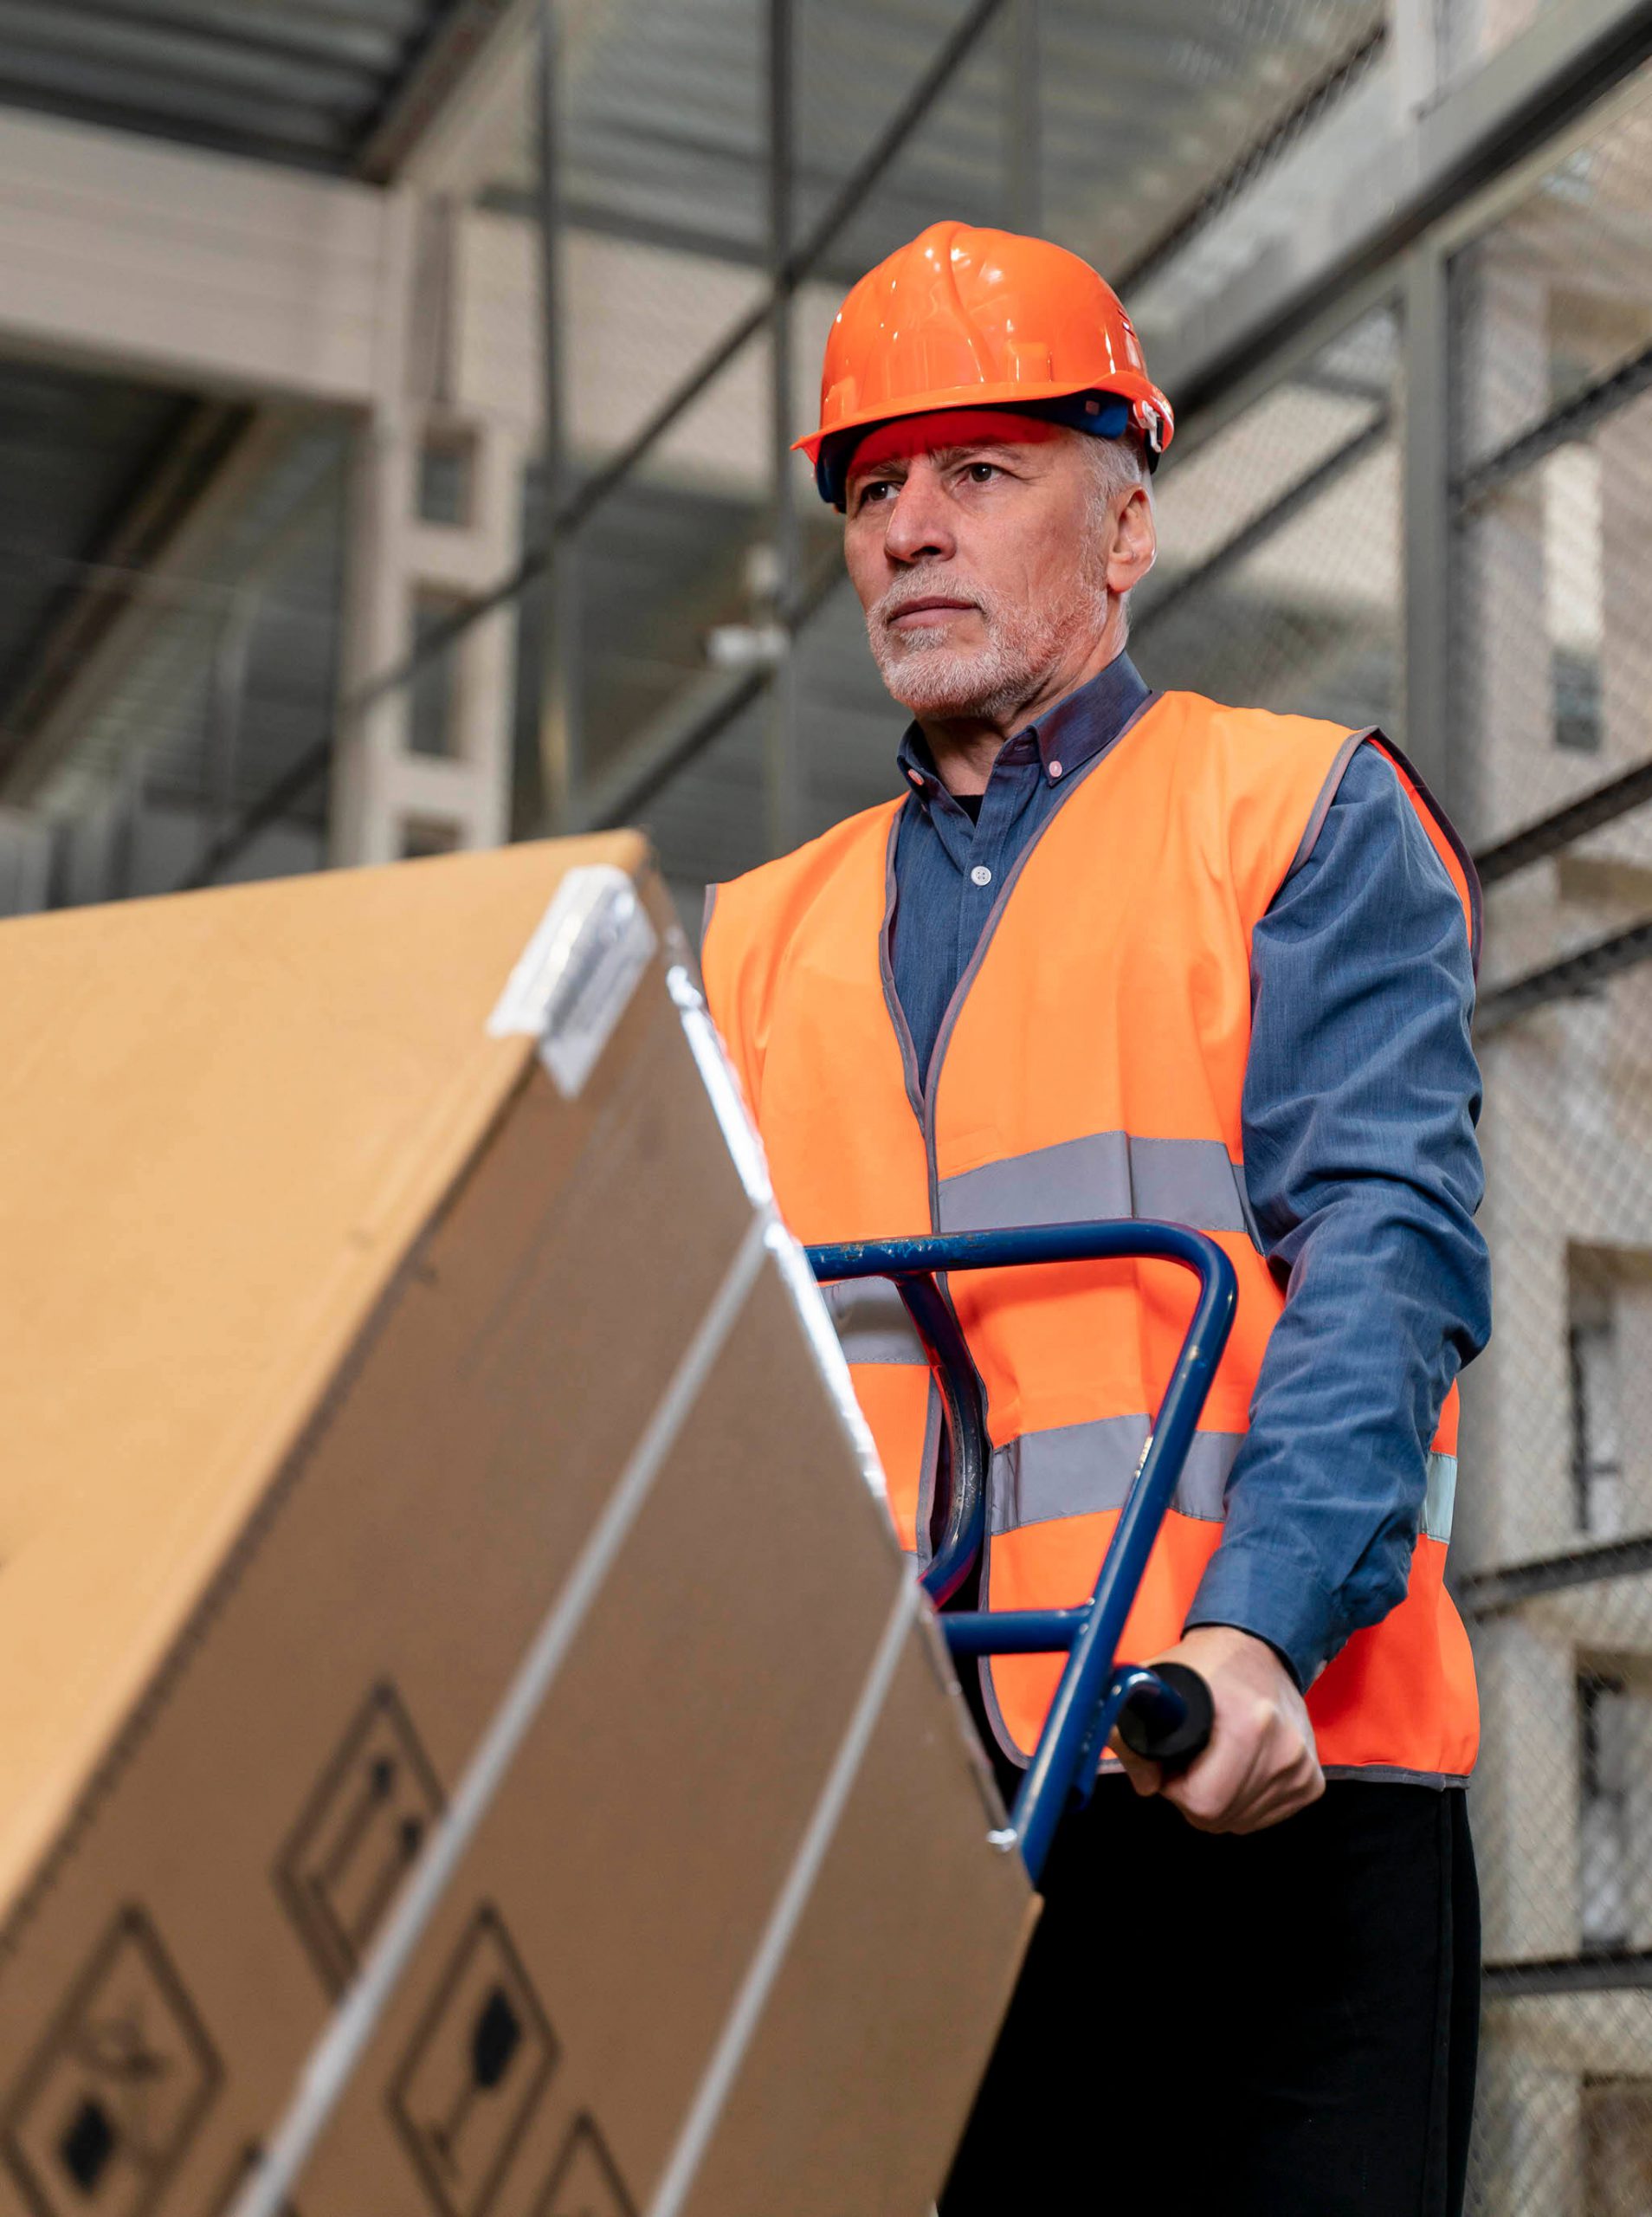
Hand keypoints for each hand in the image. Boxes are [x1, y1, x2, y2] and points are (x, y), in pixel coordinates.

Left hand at [1110, 1624, 1323, 1834]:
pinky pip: (1264, 1818)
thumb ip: (1130, 1735)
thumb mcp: (1154, 1685)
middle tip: (1191, 1758)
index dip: (1175, 1787)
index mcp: (1249, 1726)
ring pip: (1241, 1822)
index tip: (1172, 1761)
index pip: (1202, 1802)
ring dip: (1220, 1801)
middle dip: (1194, 1796)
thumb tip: (1146, 1785)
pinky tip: (1237, 1768)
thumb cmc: (1205, 1668)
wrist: (1259, 1650)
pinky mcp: (1312, 1782)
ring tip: (1215, 1759)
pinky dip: (1243, 1802)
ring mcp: (1302, 1769)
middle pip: (1221, 1817)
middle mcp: (1285, 1751)